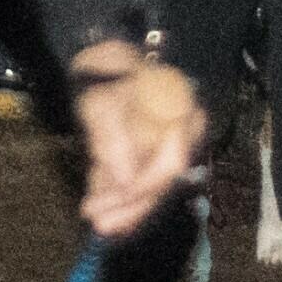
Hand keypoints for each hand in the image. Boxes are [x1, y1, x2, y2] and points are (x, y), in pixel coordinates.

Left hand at [66, 47, 205, 237]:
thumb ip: (112, 142)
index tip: (114, 202)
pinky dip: (119, 192)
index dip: (143, 188)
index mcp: (180, 115)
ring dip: (124, 206)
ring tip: (98, 223)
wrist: (103, 57)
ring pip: (150, 184)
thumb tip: (125, 183)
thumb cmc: (106, 73)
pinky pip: (139, 176)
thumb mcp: (101, 104)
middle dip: (131, 206)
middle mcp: (183, 133)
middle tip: (100, 225)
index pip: (170, 164)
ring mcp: (169, 143)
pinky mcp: (152, 150)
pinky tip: (101, 207)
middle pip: (162, 181)